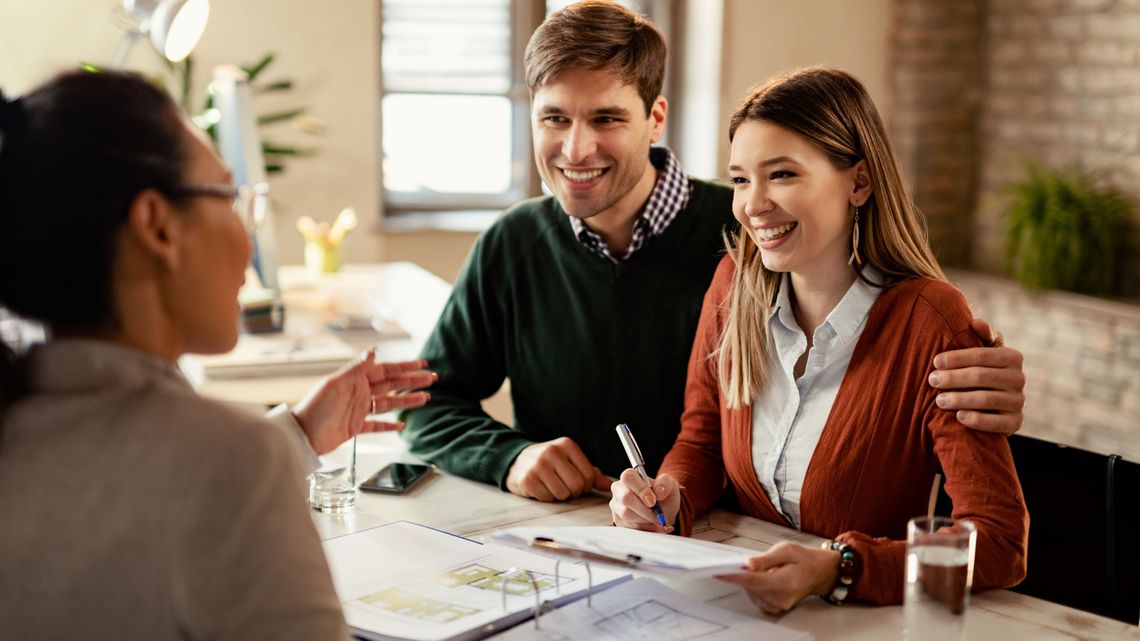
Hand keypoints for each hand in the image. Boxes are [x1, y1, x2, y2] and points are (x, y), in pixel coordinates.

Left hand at [293, 350, 434, 453]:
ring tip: (426, 398)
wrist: (302, 435)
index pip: (386, 370)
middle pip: (391, 385)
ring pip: (389, 404)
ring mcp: (358, 410)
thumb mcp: (336, 384)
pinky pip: (377, 425)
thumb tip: (373, 351)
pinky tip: (402, 425)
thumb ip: (356, 369)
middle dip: (412, 381)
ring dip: (407, 401)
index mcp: (355, 380)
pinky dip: (390, 425)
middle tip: (431, 379)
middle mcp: (359, 393)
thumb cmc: (315, 408)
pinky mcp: (355, 427)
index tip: (421, 364)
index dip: (404, 367)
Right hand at [505, 437, 611, 501]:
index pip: (588, 474)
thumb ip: (591, 473)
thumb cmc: (549, 463)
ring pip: (563, 494)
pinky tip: (541, 488)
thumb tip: (610, 485)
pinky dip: (546, 498)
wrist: (516, 462)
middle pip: (577, 485)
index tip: (577, 484)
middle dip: (573, 492)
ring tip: (551, 486)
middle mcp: (552, 452)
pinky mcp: (528, 479)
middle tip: (564, 487)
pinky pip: (547, 498)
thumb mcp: (570, 461)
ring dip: (559, 496)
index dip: (585, 485)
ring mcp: (538, 465)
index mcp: (567, 445)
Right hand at [609, 469, 679, 532]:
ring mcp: (616, 505)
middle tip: (657, 515)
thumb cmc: (664, 496)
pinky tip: (652, 525)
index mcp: (629, 477)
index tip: (653, 501)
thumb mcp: (671, 486)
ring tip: (656, 520)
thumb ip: (666, 483)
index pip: (629, 478)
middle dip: (644, 509)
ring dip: (645, 520)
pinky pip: (629, 526)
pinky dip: (645, 528)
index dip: (641, 490)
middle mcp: (619, 489)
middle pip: (625, 498)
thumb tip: (659, 491)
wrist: (663, 512)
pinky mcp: (618, 520)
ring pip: (626, 514)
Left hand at [717, 542, 838, 614]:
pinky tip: (765, 578)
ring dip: (751, 579)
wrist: (818, 572)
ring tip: (766, 569)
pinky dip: (755, 586)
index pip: (753, 581)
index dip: (734, 576)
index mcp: (786, 582)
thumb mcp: (786, 549)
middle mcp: (781, 598)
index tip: (718, 572)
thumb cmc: (804, 559)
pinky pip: (755, 596)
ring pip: (750, 591)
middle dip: (743, 573)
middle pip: (750, 586)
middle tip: (749, 561)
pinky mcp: (774, 608)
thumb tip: (748, 564)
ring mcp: (778, 605)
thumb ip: (765, 558)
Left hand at [929, 317, 1025, 434]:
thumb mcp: (985, 351)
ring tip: (939, 400)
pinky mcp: (1016, 422)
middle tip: (932, 380)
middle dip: (954, 378)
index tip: (935, 362)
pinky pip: (998, 423)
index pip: (982, 355)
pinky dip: (978, 420)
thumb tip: (976, 322)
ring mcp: (1019, 401)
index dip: (957, 358)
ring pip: (987, 399)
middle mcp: (1019, 378)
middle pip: (982, 376)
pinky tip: (959, 417)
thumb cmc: (983, 370)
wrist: (995, 404)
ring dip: (960, 399)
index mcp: (1013, 357)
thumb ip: (983, 336)